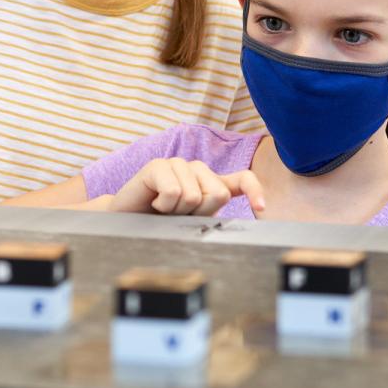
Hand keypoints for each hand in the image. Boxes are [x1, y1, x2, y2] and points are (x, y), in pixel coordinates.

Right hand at [109, 159, 266, 216]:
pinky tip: (154, 202)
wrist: (125, 221)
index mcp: (210, 183)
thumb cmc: (161, 223)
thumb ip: (213, 214)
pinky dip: (163, 205)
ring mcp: (178, 164)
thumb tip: (245, 212)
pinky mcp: (158, 165)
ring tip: (163, 209)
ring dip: (177, 211)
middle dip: (200, 212)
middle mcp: (197, 169)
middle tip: (179, 215)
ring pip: (194, 195)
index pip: (241, 180)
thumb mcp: (192, 222)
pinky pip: (174, 192)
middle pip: (218, 194)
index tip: (261, 209)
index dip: (254, 191)